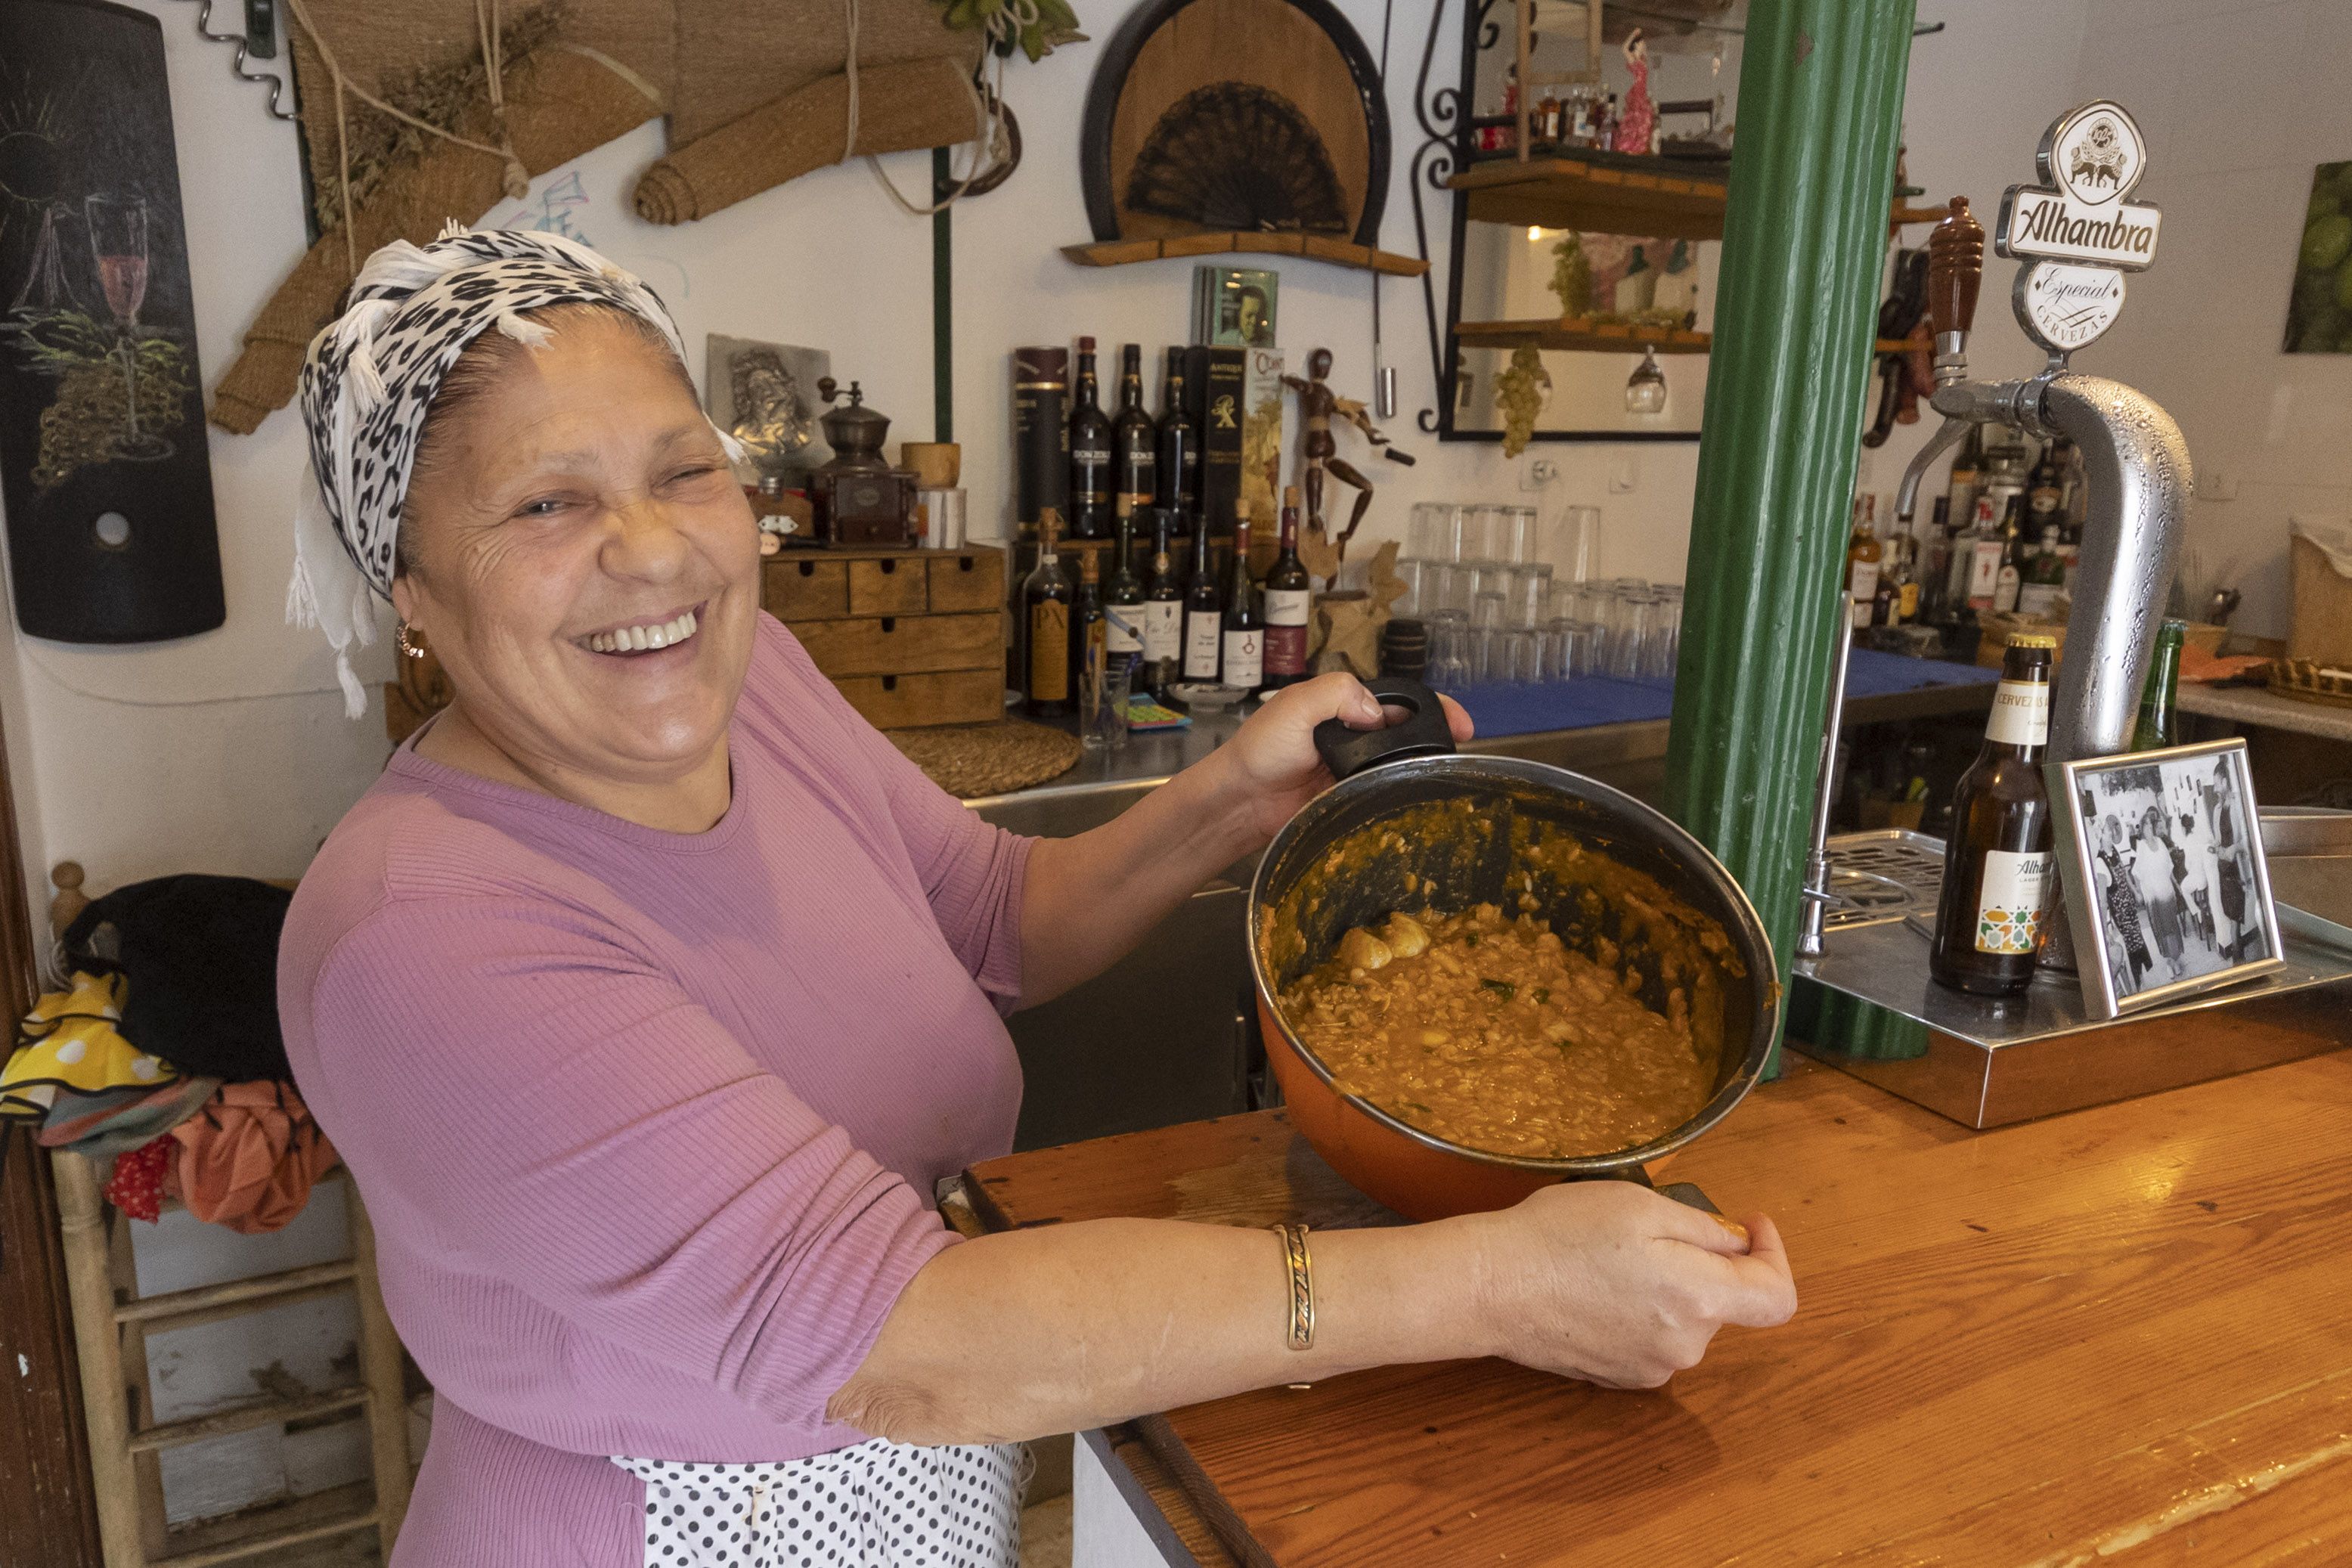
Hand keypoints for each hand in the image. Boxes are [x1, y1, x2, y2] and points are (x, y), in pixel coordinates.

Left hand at [1214, 673, 1473, 844]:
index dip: (1433, 707)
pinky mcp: (1352, 799)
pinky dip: (1399, 795)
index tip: (1459, 723)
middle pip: (1409, 734)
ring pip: (1400, 765)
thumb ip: (1334, 695)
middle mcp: (1356, 736)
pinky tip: (1413, 800)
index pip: (1399, 701)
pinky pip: (1384, 795)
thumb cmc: (1259, 750)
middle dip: (1437, 740)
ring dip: (1420, 769)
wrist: (1240, 801)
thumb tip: (1375, 711)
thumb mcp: (1294, 705)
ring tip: (1443, 778)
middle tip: (1460, 753)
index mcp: (1345, 705)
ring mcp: (1355, 769)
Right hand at [1471, 1182, 1796, 1387]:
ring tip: (1613, 1258)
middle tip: (1651, 1228)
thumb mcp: (1640, 1205)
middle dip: (1703, 1264)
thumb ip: (1704, 1229)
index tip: (1747, 1225)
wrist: (1491, 1287)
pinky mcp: (1619, 1378)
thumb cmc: (1561, 1236)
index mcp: (1700, 1300)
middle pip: (1723, 1304)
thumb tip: (1738, 1246)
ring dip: (1669, 1289)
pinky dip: (1642, 1313)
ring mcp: (1651, 1369)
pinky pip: (1652, 1340)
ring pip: (1684, 1321)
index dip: (1773, 1255)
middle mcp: (1685, 1346)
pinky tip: (1597, 1290)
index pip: (1777, 1298)